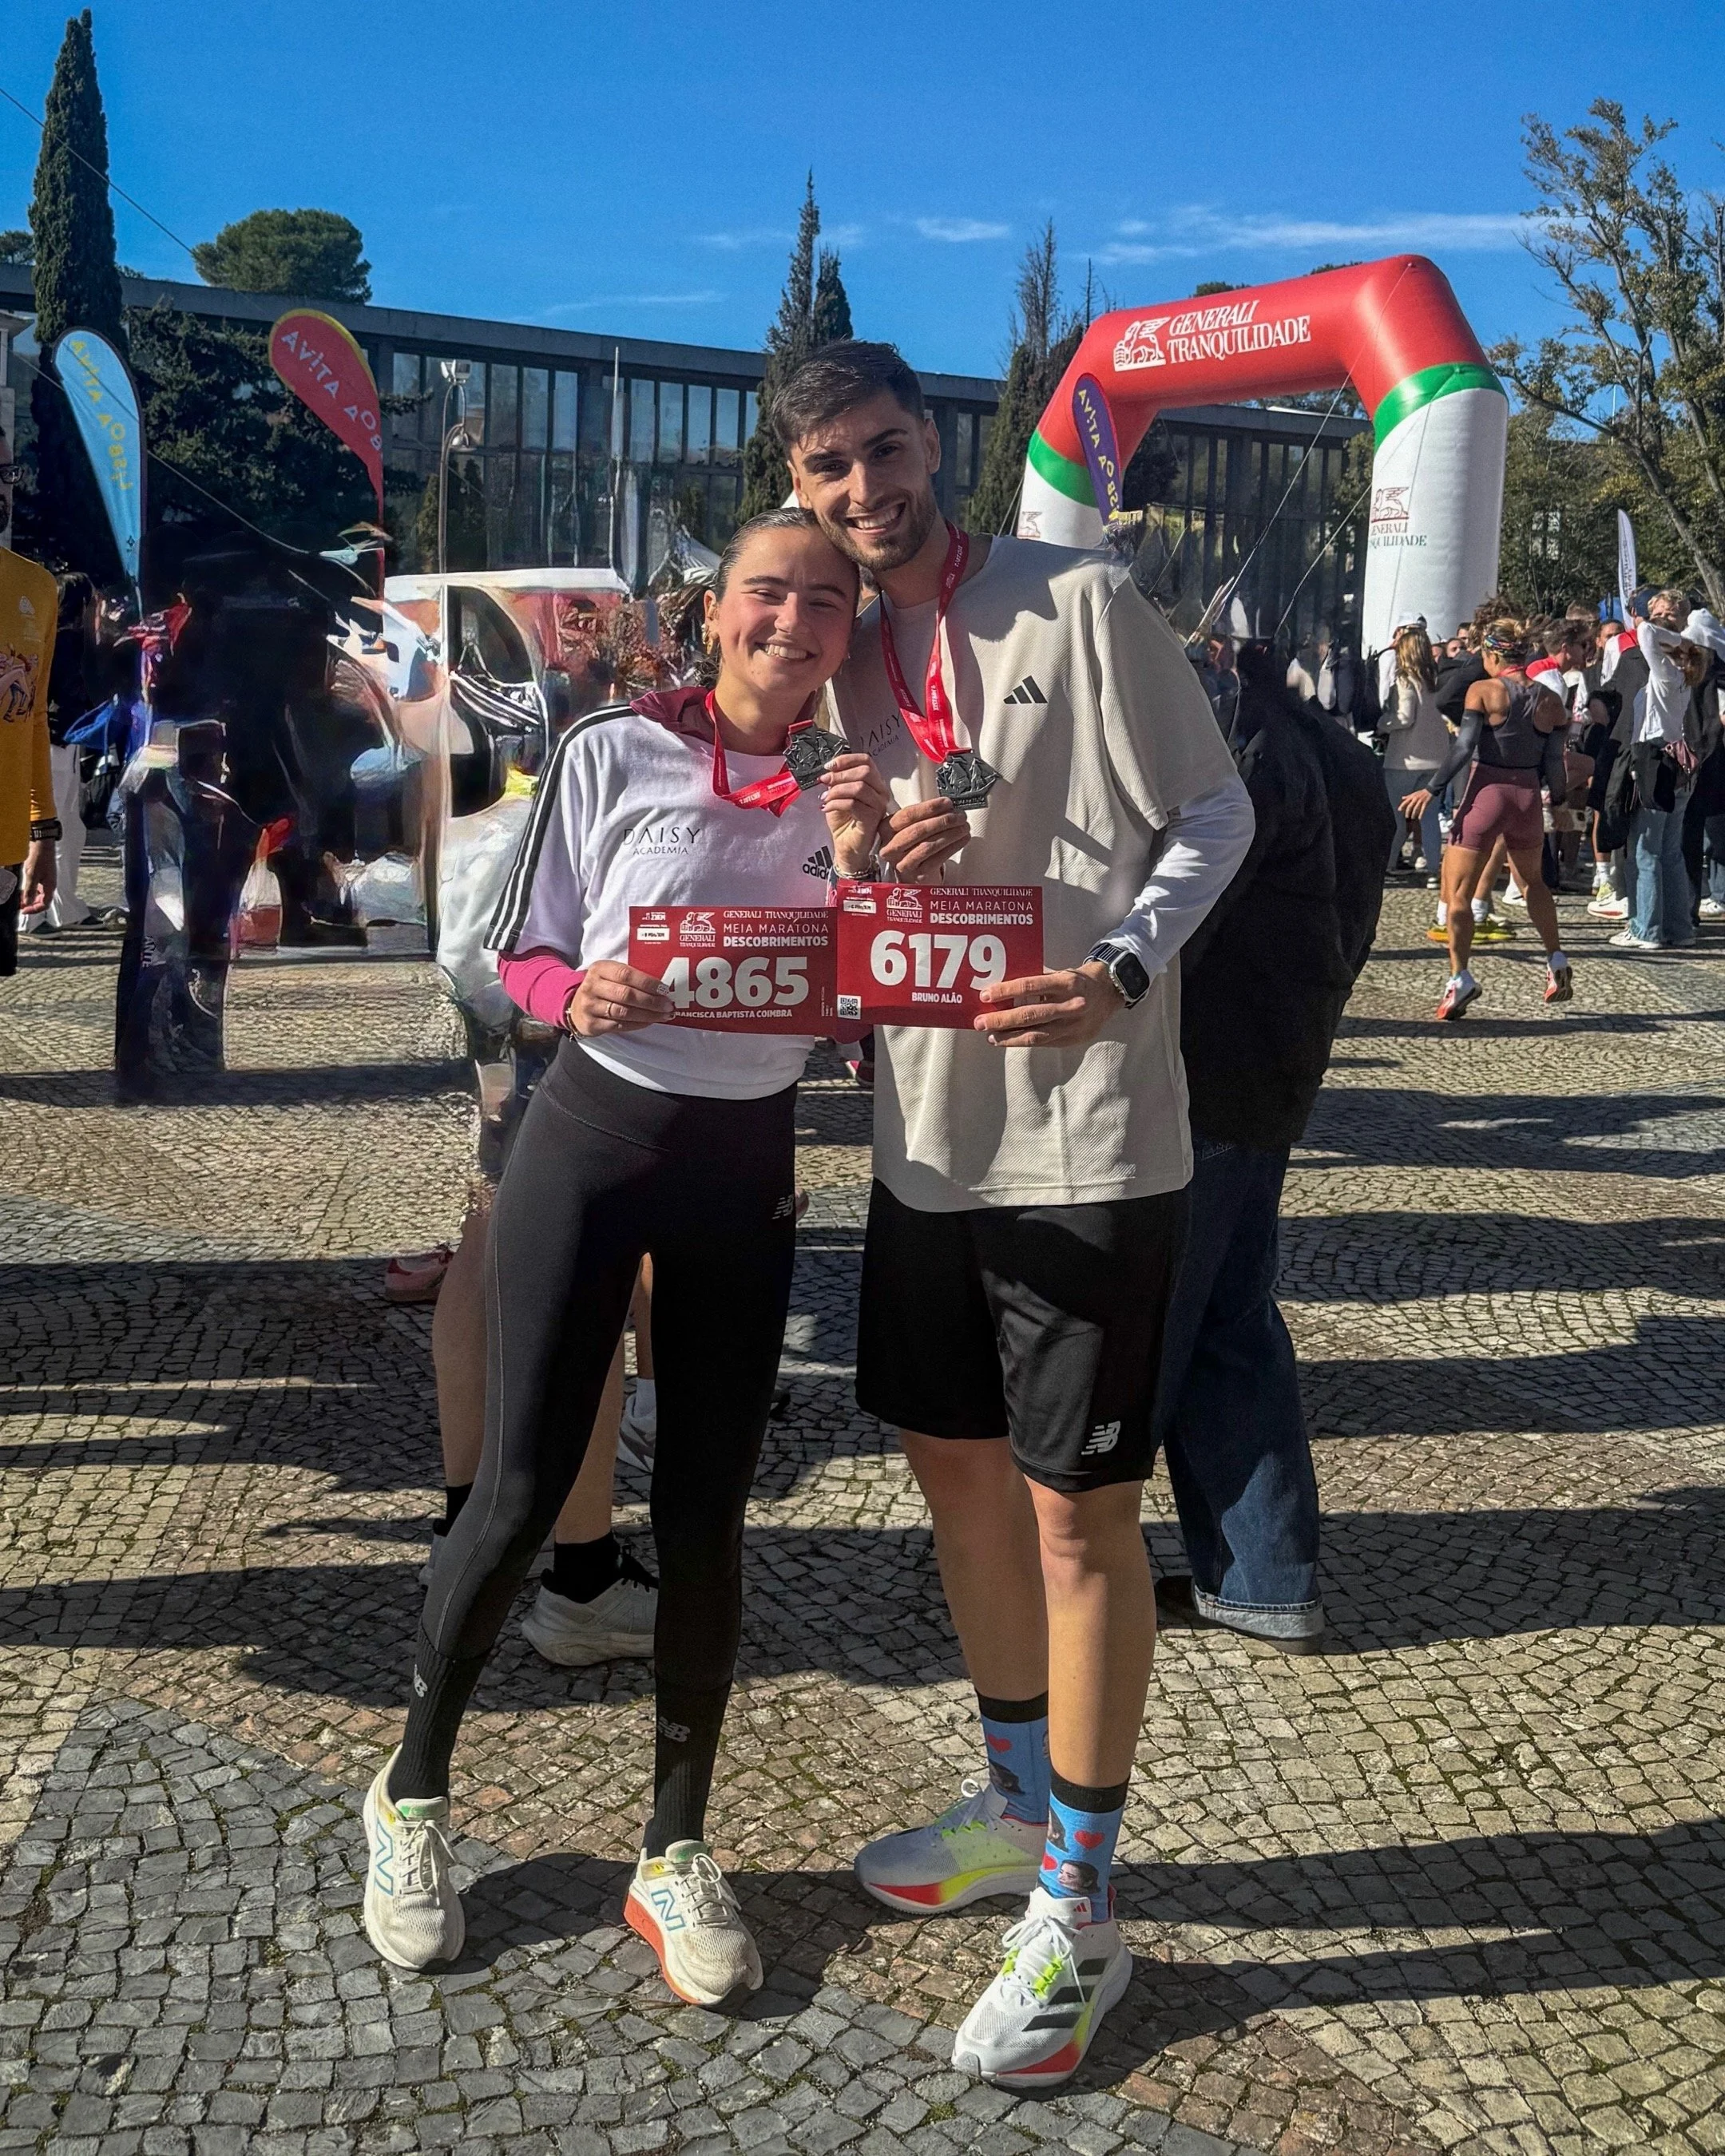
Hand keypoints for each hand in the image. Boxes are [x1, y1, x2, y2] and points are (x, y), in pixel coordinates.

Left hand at [20, 839, 55, 915]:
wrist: (42, 845)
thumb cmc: (40, 858)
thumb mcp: (32, 875)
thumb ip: (29, 890)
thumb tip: (27, 903)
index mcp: (50, 887)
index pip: (44, 905)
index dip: (34, 909)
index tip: (23, 910)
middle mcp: (50, 885)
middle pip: (42, 901)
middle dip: (31, 905)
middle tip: (20, 906)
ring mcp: (47, 880)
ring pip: (39, 895)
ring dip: (30, 898)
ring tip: (20, 899)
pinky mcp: (43, 876)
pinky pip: (38, 888)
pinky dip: (30, 891)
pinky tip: (23, 890)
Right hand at [567, 959, 672, 1036]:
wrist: (575, 1006)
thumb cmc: (601, 988)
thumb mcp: (608, 974)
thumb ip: (629, 976)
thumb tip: (661, 986)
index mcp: (599, 969)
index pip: (625, 974)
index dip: (647, 982)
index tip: (664, 989)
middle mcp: (592, 986)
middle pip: (626, 995)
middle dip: (651, 1001)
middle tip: (668, 1005)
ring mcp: (590, 1006)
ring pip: (624, 1012)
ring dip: (648, 1015)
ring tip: (663, 1015)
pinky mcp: (591, 1024)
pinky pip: (619, 1026)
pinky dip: (638, 1024)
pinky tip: (649, 1021)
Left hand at [818, 753, 894, 876]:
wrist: (846, 847)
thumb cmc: (844, 821)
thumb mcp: (837, 795)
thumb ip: (836, 781)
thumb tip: (828, 771)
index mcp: (874, 783)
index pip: (866, 761)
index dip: (847, 760)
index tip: (829, 766)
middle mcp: (880, 792)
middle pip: (865, 771)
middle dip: (840, 774)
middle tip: (824, 781)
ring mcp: (879, 806)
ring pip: (859, 787)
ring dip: (836, 790)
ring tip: (824, 798)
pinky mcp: (872, 819)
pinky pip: (853, 804)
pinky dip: (836, 803)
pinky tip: (826, 808)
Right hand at [880, 796, 970, 883]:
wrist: (912, 872)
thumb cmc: (913, 845)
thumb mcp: (911, 827)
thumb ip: (924, 815)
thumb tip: (948, 806)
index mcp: (886, 829)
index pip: (908, 815)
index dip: (929, 808)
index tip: (947, 803)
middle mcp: (890, 846)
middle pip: (918, 830)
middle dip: (943, 821)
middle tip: (960, 816)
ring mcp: (902, 862)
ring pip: (928, 845)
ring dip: (951, 834)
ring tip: (964, 827)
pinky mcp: (916, 874)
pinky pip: (937, 859)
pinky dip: (953, 847)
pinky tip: (962, 840)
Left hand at [974, 960, 1123, 1048]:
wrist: (1109, 993)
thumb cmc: (1076, 981)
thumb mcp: (1060, 975)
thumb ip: (1036, 984)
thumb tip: (1002, 992)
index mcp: (1067, 982)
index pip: (1030, 985)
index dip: (1006, 991)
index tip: (986, 995)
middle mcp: (1072, 1005)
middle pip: (1030, 1015)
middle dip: (1001, 1020)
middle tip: (980, 1022)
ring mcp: (1074, 1025)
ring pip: (1036, 1035)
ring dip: (1009, 1037)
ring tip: (991, 1036)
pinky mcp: (1073, 1039)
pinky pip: (1044, 1043)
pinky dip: (1023, 1042)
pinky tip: (1008, 1040)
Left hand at [1398, 787, 1432, 818]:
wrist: (1430, 790)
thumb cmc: (1421, 792)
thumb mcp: (1414, 793)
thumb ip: (1408, 796)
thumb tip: (1402, 798)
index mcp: (1412, 796)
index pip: (1406, 801)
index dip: (1402, 806)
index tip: (1399, 810)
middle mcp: (1415, 798)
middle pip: (1410, 806)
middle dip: (1407, 812)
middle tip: (1406, 816)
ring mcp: (1420, 801)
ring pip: (1416, 808)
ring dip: (1413, 814)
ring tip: (1412, 818)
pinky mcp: (1425, 803)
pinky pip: (1423, 809)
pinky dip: (1421, 814)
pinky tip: (1419, 818)